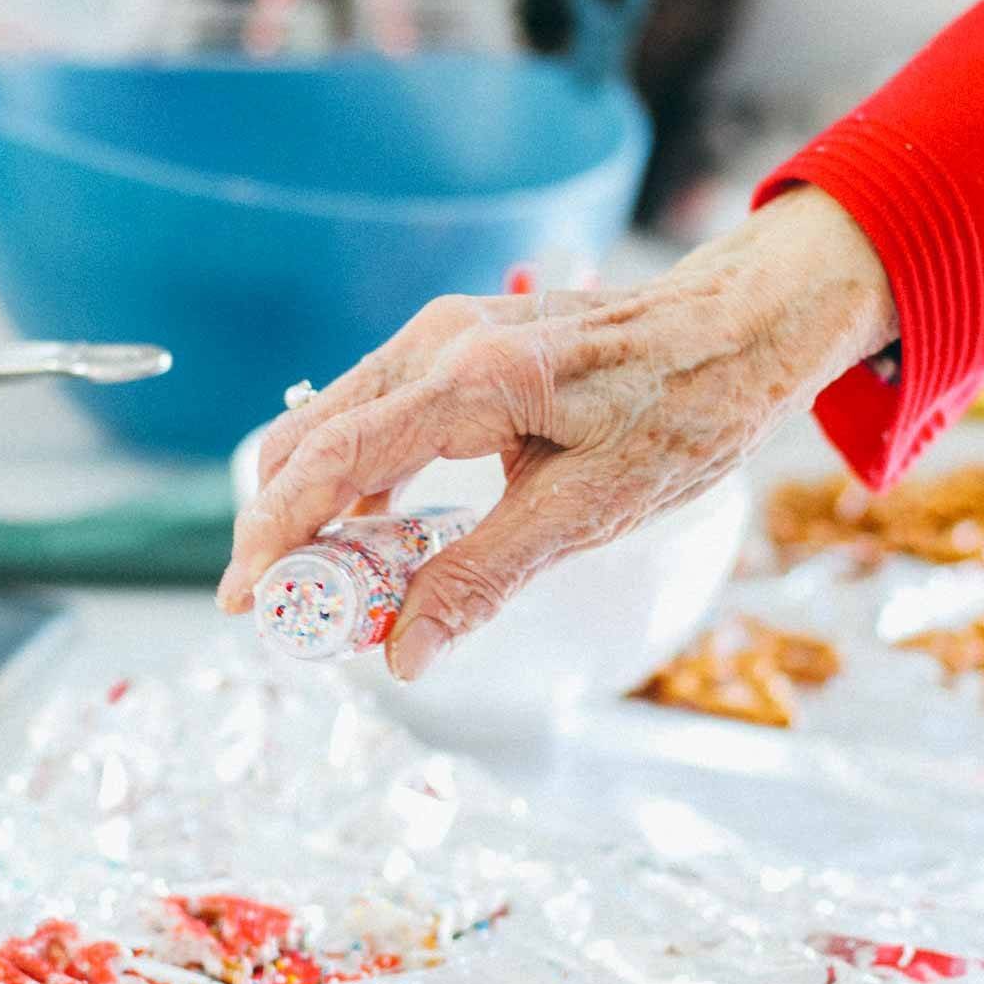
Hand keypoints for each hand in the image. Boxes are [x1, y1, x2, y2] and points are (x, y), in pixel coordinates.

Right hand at [218, 187, 896, 679]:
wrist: (739, 331)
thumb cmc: (681, 412)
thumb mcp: (587, 511)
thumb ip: (483, 578)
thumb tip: (401, 652)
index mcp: (472, 378)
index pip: (333, 458)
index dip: (275, 533)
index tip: (244, 600)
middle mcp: (441, 341)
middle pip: (312, 436)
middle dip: (281, 526)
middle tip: (282, 610)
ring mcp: (447, 335)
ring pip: (338, 423)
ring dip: (318, 505)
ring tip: (330, 587)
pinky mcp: (461, 347)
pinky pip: (378, 413)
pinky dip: (359, 478)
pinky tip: (380, 535)